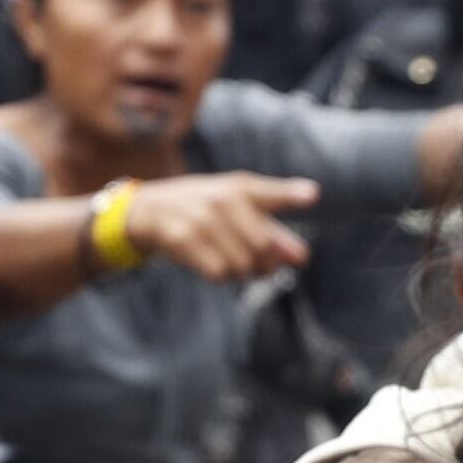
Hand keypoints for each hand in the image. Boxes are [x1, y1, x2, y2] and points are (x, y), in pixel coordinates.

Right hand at [127, 172, 318, 281]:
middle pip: (262, 247)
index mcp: (241, 187)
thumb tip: (302, 257)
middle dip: (263, 262)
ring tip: (223, 253)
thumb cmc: (204, 209)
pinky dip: (219, 275)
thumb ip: (273, 229)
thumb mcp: (236, 207)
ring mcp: (202, 219)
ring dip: (238, 270)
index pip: (269, 192)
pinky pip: (218, 273)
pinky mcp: (184, 239)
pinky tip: (208, 260)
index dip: (291, 194)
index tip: (312, 195)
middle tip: (252, 258)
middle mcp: (223, 200)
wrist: (150, 210)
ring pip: (241, 265)